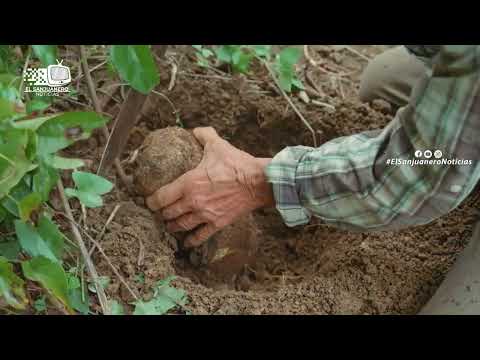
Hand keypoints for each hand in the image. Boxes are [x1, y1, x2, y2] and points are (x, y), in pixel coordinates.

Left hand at [146, 127, 273, 247]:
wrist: (258, 182)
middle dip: (161, 213)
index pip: (161, 197)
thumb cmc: (237, 164)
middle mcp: (193, 202)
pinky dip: (191, 240)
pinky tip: (186, 242)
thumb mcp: (218, 146)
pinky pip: (200, 236)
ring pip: (180, 225)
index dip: (151, 201)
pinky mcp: (217, 223)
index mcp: (188, 183)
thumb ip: (204, 136)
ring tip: (169, 225)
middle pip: (168, 213)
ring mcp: (205, 215)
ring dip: (172, 226)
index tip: (148, 201)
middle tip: (159, 211)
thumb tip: (195, 130)